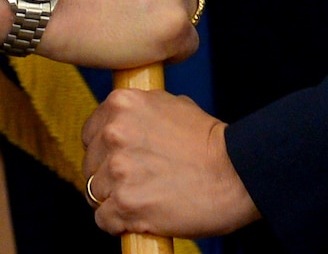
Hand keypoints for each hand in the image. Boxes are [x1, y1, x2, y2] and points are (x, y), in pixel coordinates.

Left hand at [83, 88, 259, 237]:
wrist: (236, 172)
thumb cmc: (209, 142)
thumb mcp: (171, 105)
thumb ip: (138, 112)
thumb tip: (118, 123)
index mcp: (121, 104)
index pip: (90, 133)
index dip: (104, 151)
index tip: (119, 160)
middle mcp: (114, 133)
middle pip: (90, 165)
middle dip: (108, 177)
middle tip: (136, 183)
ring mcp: (118, 170)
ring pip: (95, 194)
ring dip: (114, 201)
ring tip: (142, 200)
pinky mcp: (126, 204)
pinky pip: (103, 219)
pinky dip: (119, 224)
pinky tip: (140, 217)